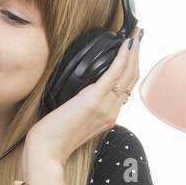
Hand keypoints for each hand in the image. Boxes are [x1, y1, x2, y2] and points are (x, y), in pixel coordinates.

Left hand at [25, 27, 142, 167]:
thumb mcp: (75, 119)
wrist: (47, 151)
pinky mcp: (94, 100)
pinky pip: (114, 74)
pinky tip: (125, 44)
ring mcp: (106, 106)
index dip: (132, 67)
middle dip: (137, 54)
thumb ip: (85, 105)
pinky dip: (122, 56)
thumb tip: (83, 89)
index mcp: (109, 116)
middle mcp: (112, 111)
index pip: (126, 87)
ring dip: (133, 51)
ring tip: (135, 34)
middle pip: (132, 78)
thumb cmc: (54, 136)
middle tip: (138, 35)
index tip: (133, 50)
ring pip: (127, 73)